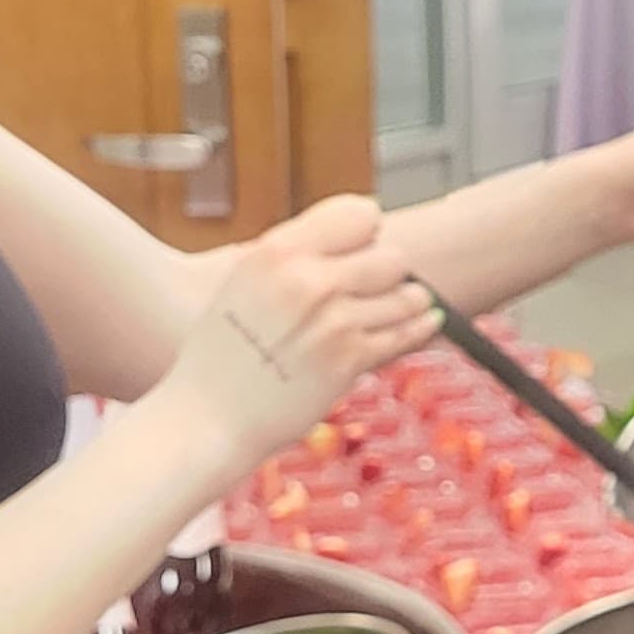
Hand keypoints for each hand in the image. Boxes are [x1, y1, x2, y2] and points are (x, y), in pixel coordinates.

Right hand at [164, 197, 437, 468]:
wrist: (207, 419)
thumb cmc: (223, 354)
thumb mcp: (244, 284)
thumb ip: (293, 257)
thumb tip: (351, 232)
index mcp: (277, 252)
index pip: (359, 214)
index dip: (368, 231)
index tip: (365, 246)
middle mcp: (308, 281)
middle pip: (392, 255)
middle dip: (390, 272)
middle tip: (381, 285)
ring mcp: (334, 321)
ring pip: (407, 295)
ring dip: (408, 302)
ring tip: (404, 304)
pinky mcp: (350, 361)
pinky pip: (405, 335)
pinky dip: (419, 328)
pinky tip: (427, 322)